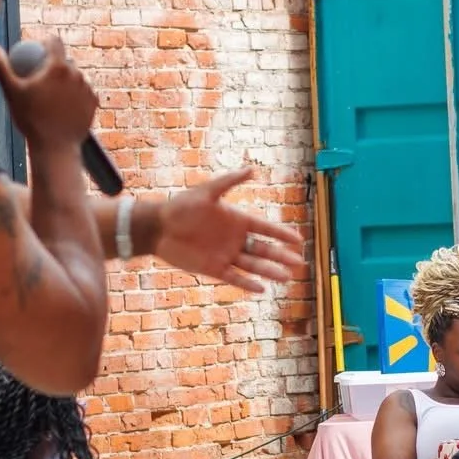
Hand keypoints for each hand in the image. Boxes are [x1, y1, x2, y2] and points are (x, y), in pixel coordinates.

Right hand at [0, 35, 97, 151]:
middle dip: (55, 64)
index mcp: (58, 66)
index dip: (45, 43)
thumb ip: (1, 67)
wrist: (55, 147)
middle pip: (65, 60)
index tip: (36, 52)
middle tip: (42, 76)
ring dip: (67, 79)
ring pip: (76, 76)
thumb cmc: (30, 119)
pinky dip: (75, 93)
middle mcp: (77, 74)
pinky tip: (64, 101)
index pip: (54, 41)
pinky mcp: (94, 102)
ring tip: (53, 90)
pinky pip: (83, 92)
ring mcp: (87, 88)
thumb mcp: (12, 91)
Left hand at [149, 167, 304, 292]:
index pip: (265, 228)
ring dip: (270, 271)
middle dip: (281, 256)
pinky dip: (248, 283)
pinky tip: (262, 288)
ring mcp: (226, 255)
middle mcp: (235, 239)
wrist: (159, 227)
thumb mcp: (207, 191)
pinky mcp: (214, 268)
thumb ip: (230, 182)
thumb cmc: (181, 206)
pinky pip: (235, 277)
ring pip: (253, 265)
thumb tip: (252, 169)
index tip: (298, 239)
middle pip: (264, 249)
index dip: (281, 234)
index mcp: (237, 220)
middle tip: (299, 262)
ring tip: (287, 277)